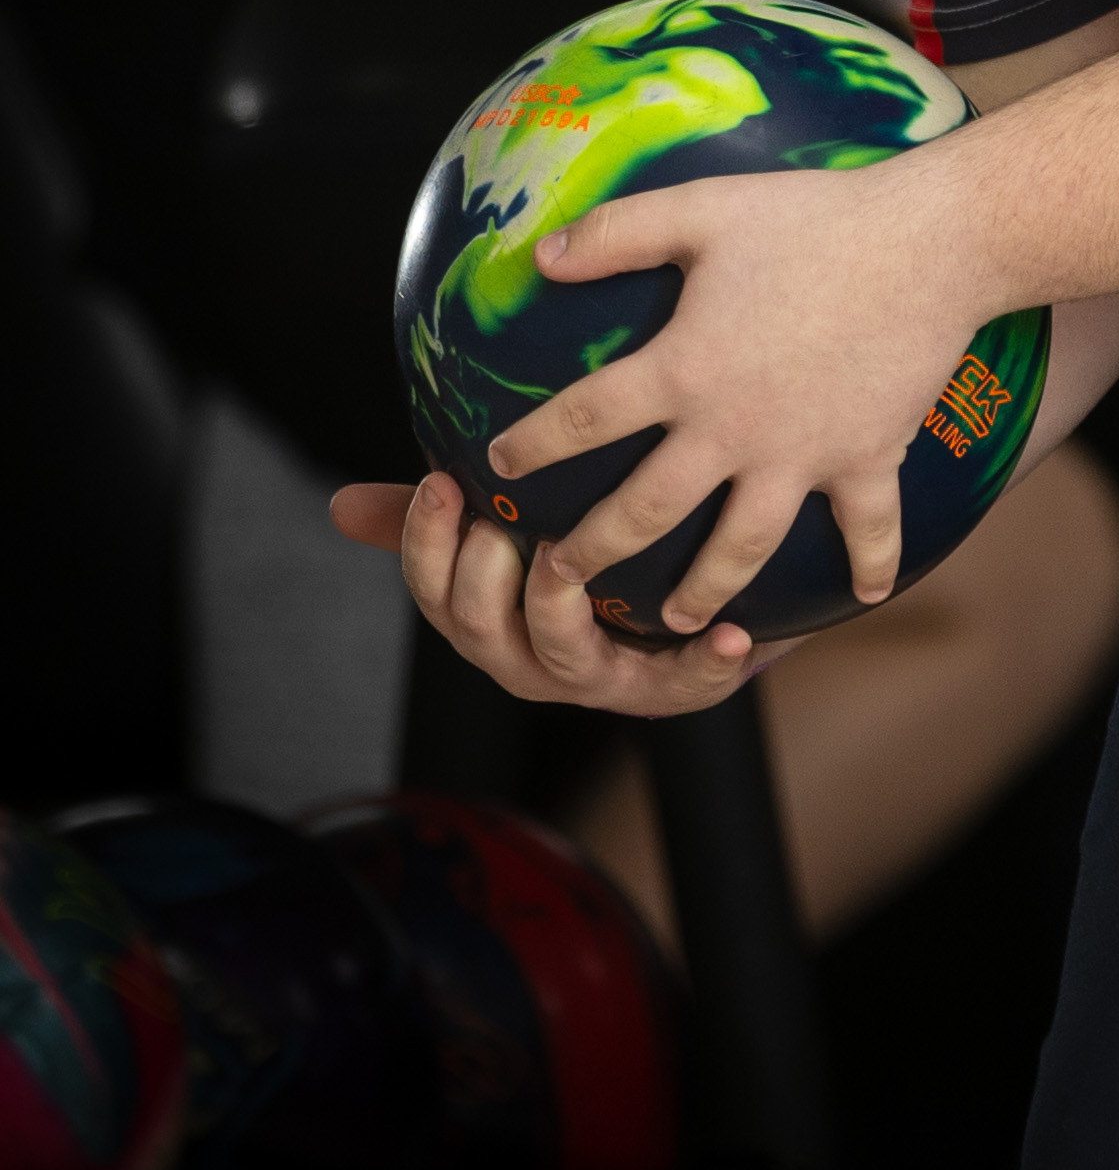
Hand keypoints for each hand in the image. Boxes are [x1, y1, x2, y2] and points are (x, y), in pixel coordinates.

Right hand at [328, 476, 770, 715]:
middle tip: (497, 518)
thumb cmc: (579, 560)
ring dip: (555, 604)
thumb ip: (435, 519)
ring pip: (558, 654)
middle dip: (481, 573)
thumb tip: (339, 504)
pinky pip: (684, 684)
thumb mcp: (506, 529)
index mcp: (487, 622)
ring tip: (564, 557)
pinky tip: (727, 632)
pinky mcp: (670, 689)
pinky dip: (704, 663)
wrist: (688, 600)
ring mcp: (598, 678)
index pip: (433, 593)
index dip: (427, 542)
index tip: (442, 480)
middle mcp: (531, 660)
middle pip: (480, 630)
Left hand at [482, 158, 980, 639]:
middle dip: (595, 551)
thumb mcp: (702, 209)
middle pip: (647, 510)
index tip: (500, 467)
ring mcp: (802, 456)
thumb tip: (541, 256)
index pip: (586, 418)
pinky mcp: (866, 460)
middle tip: (560, 579)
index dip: (535, 445)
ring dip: (705, 589)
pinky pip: (867, 528)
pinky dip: (870, 566)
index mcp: (684, 369)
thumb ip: (618, 233)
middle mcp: (732, 430)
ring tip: (681, 618)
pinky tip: (864, 598)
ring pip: (740, 547)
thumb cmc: (811, 218)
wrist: (927, 244)